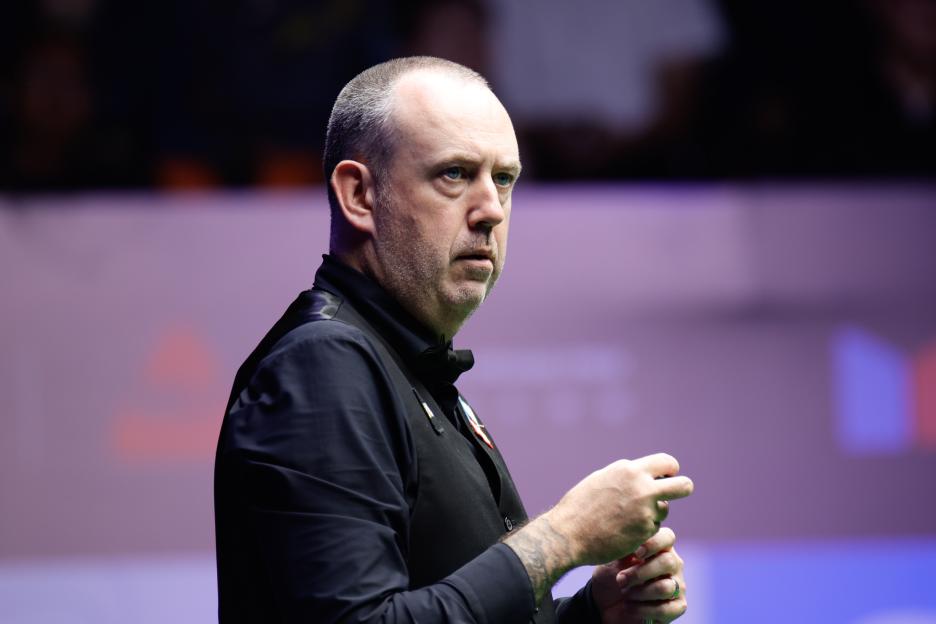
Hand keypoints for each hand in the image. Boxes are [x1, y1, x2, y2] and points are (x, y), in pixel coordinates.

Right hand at [503, 453, 691, 604]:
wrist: (568, 534)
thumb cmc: (580, 507)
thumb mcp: (602, 480)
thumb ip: (625, 476)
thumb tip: (644, 474)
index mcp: (629, 469)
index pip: (668, 463)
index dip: (669, 471)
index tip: (664, 478)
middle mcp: (641, 487)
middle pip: (683, 486)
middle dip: (682, 489)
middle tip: (672, 495)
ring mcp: (645, 510)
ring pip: (664, 509)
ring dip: (652, 514)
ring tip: (627, 519)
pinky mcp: (645, 531)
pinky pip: (653, 528)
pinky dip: (642, 531)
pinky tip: (623, 532)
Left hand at [591, 527, 687, 623]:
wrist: (604, 603)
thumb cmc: (610, 575)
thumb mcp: (613, 559)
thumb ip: (625, 546)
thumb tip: (633, 539)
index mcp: (659, 547)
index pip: (668, 537)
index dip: (654, 543)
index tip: (636, 553)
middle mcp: (672, 564)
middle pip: (668, 562)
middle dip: (640, 573)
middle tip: (620, 579)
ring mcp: (677, 585)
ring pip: (665, 587)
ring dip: (640, 592)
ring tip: (624, 593)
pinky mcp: (677, 607)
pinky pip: (665, 609)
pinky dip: (643, 609)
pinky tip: (629, 607)